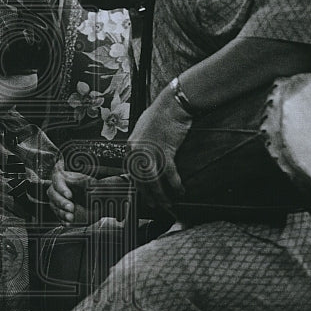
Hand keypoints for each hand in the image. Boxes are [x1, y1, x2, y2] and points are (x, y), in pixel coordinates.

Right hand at [47, 159, 92, 224]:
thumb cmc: (94, 188)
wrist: (99, 201)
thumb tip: (78, 181)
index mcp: (64, 176)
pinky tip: (69, 222)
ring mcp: (58, 200)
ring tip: (71, 217)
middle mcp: (58, 188)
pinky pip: (58, 216)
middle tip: (71, 208)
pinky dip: (63, 219)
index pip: (57, 179)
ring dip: (62, 212)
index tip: (70, 195)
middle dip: (61, 202)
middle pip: (52, 193)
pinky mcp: (60, 211)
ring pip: (54, 206)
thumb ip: (84, 181)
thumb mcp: (91, 182)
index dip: (61, 188)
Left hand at [126, 87, 192, 213]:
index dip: (137, 186)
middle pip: (140, 179)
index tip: (143, 195)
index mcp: (130, 146)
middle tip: (154, 206)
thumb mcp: (144, 130)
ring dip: (161, 195)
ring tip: (167, 204)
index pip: (131, 172)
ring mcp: (149, 151)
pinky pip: (169, 173)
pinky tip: (180, 191)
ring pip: (153, 180)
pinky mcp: (165, 151)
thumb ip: (141, 145)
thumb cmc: (161, 115)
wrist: (172, 105)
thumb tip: (144, 159)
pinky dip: (175, 184)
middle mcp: (136, 151)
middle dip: (148, 195)